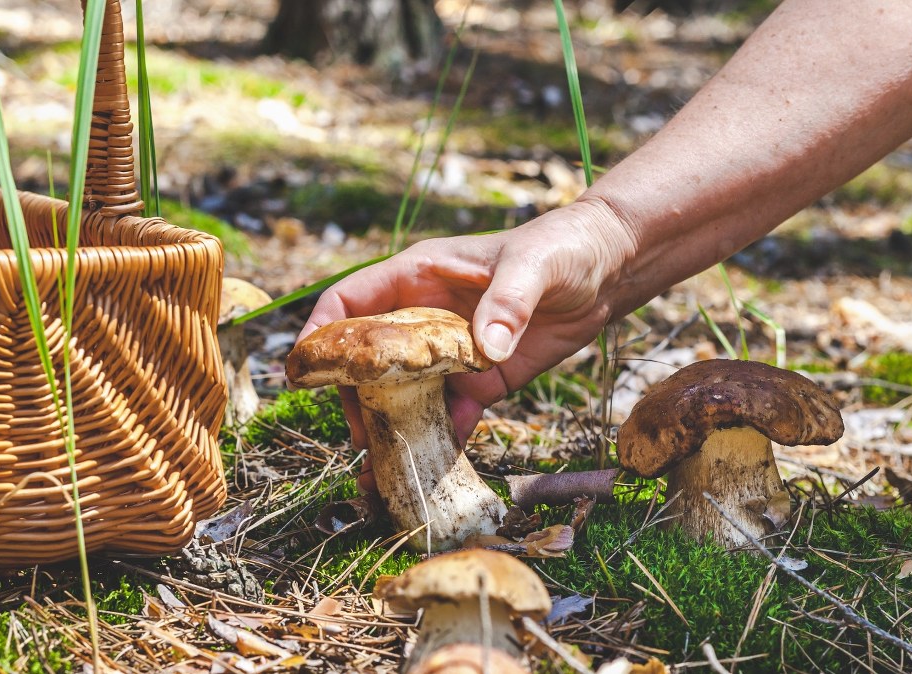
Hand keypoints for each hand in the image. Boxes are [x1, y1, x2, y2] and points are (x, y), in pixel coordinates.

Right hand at [298, 197, 634, 455]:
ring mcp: (449, 351)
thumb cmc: (561, 247)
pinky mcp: (480, 379)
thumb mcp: (534, 267)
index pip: (350, 302)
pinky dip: (438, 442)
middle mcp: (423, 316)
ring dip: (390, 428)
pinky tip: (430, 471)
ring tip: (381, 467)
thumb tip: (483, 348)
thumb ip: (508, 302)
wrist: (607, 270)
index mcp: (418, 276)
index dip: (321, 333)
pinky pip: (449, 415)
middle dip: (353, 396)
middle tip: (358, 434)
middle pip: (368, 359)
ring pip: (402, 394)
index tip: (304, 371)